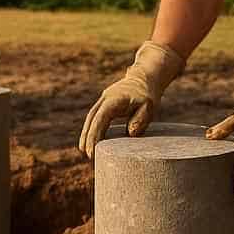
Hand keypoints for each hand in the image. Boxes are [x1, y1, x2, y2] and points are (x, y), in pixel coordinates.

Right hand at [78, 41, 184, 157]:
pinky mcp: (106, 104)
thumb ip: (140, 119)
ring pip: (91, 118)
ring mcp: (104, 100)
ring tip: (84, 151)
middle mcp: (105, 99)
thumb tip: (130, 133)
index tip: (93, 150)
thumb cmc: (148, 94)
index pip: (101, 119)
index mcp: (114, 100)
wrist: (145, 78)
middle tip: (87, 154)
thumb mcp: (149, 106)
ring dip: (86, 133)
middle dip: (87, 136)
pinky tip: (91, 140)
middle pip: (92, 119)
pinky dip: (91, 128)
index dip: (95, 135)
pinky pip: (95, 117)